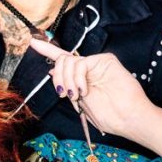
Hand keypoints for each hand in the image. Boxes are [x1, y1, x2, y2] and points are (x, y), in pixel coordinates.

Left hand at [29, 40, 153, 138]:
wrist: (128, 118)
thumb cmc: (109, 116)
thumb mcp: (81, 103)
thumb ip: (67, 86)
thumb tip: (52, 71)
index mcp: (80, 78)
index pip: (62, 60)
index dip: (47, 50)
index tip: (32, 42)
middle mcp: (88, 68)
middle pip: (61, 60)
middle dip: (58, 78)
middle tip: (65, 93)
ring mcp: (97, 63)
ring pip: (68, 61)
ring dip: (68, 81)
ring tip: (77, 94)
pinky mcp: (105, 60)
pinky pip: (80, 63)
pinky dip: (77, 78)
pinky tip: (84, 90)